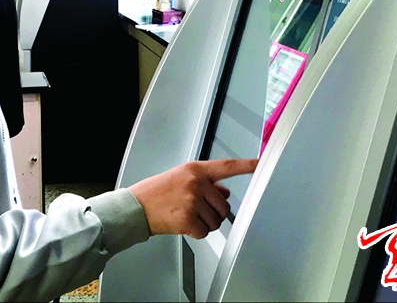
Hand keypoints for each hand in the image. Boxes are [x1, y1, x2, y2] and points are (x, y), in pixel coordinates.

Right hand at [128, 158, 258, 238]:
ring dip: (204, 223)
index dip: (246, 165)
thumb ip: (205, 184)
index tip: (261, 163)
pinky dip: (196, 233)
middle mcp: (196, 183)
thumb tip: (224, 191)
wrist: (135, 207)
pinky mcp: (187, 219)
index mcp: (195, 170)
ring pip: (216, 221)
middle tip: (195, 210)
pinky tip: (183, 225)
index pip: (226, 167)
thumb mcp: (181, 180)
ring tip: (186, 215)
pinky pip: (205, 232)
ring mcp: (192, 201)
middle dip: (214, 212)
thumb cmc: (156, 192)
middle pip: (224, 205)